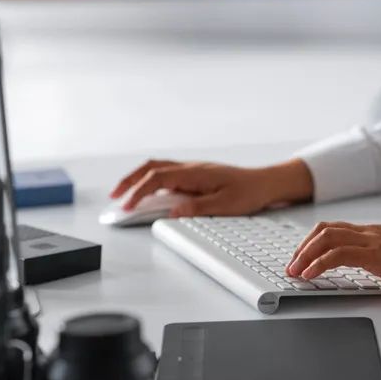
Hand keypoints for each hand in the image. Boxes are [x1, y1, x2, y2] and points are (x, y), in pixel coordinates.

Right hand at [110, 159, 313, 217]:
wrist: (266, 183)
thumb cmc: (249, 192)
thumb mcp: (226, 204)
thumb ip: (198, 207)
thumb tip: (173, 211)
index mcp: (195, 173)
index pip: (158, 178)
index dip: (139, 192)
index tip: (127, 206)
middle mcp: (191, 168)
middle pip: (152, 168)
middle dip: (130, 181)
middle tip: (115, 197)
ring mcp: (193, 170)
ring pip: (158, 169)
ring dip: (139, 179)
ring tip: (126, 195)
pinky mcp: (196, 176)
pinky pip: (168, 174)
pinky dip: (152, 181)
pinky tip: (150, 194)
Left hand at [287, 222, 380, 300]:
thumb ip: (379, 258)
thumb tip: (365, 268)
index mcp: (374, 233)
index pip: (335, 229)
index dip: (313, 243)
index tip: (301, 259)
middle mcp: (370, 232)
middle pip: (325, 229)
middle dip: (303, 247)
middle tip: (292, 266)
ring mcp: (373, 241)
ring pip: (327, 238)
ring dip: (305, 255)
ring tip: (295, 271)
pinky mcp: (375, 255)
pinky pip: (338, 254)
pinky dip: (319, 263)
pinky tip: (310, 274)